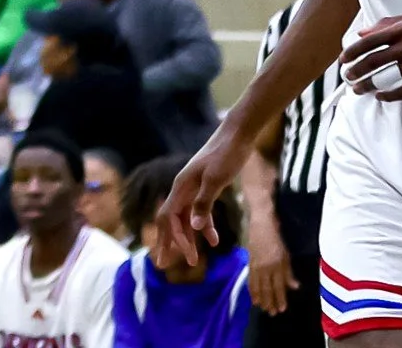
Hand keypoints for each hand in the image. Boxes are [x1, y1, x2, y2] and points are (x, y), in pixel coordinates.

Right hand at [154, 136, 246, 266]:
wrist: (237, 136)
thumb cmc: (226, 155)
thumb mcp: (216, 179)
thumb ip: (204, 202)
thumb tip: (193, 227)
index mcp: (181, 185)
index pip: (169, 217)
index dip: (174, 239)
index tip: (188, 258)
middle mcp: (183, 188)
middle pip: (170, 219)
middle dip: (168, 242)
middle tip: (165, 265)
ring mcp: (193, 188)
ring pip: (184, 218)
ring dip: (186, 238)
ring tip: (191, 259)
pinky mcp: (204, 188)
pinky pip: (198, 212)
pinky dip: (202, 227)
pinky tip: (213, 240)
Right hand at [245, 210, 294, 315]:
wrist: (261, 221)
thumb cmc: (276, 236)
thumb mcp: (286, 254)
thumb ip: (288, 271)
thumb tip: (294, 287)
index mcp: (277, 264)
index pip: (279, 286)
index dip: (280, 298)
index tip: (282, 309)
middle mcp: (266, 266)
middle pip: (268, 288)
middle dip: (270, 301)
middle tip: (272, 313)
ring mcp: (256, 263)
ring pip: (258, 285)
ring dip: (261, 298)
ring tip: (262, 308)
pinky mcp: (250, 260)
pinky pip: (250, 278)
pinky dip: (251, 288)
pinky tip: (253, 296)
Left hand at [342, 7, 401, 95]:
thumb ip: (387, 25)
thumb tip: (363, 33)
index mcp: (401, 29)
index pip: (369, 42)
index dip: (353, 51)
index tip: (343, 59)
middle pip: (374, 61)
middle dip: (357, 71)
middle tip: (347, 77)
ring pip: (387, 77)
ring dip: (370, 85)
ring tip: (358, 89)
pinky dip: (391, 95)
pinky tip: (381, 97)